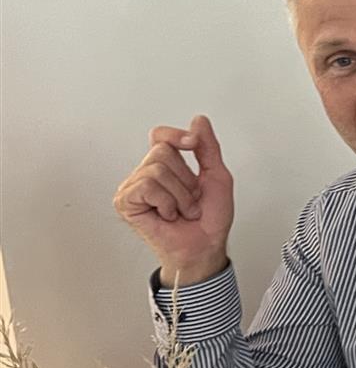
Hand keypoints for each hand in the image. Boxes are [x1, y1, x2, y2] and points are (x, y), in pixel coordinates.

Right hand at [113, 115, 235, 284]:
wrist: (205, 246)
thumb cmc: (210, 218)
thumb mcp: (217, 177)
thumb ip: (208, 148)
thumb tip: (198, 120)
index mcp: (165, 166)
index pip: (160, 136)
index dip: (176, 136)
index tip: (193, 144)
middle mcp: (146, 173)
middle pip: (163, 151)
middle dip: (186, 179)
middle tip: (190, 200)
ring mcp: (133, 187)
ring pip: (157, 170)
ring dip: (180, 195)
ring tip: (181, 210)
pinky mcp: (126, 202)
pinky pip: (148, 186)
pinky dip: (167, 203)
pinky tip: (167, 215)